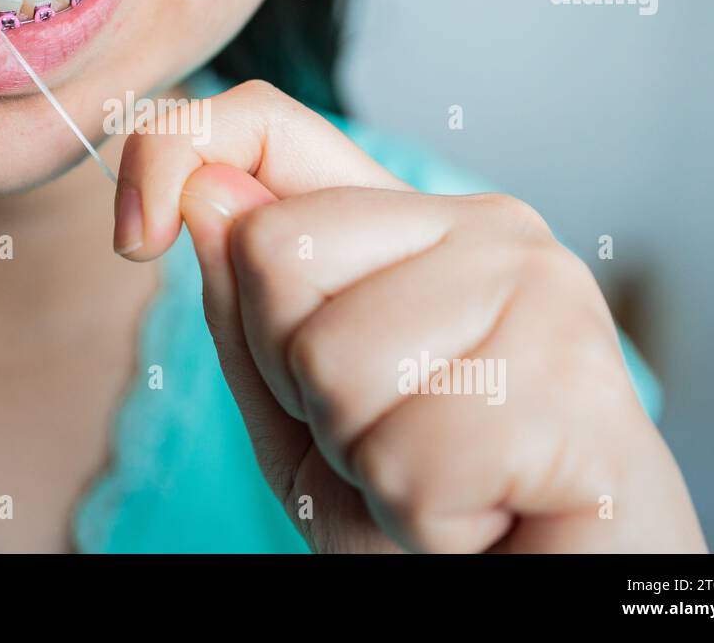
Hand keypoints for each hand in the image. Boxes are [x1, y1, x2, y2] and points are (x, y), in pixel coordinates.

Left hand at [114, 80, 705, 551]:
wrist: (550, 591)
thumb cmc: (430, 509)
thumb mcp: (302, 414)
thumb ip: (252, 308)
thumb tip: (204, 188)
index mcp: (411, 227)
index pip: (265, 123)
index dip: (173, 147)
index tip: (134, 233)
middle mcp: (484, 229)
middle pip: (274, 253)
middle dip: (298, 384)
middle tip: (388, 439)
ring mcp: (540, 289)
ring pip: (333, 362)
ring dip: (365, 462)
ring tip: (443, 481)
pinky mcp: (578, 379)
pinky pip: (409, 458)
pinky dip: (422, 518)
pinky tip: (487, 514)